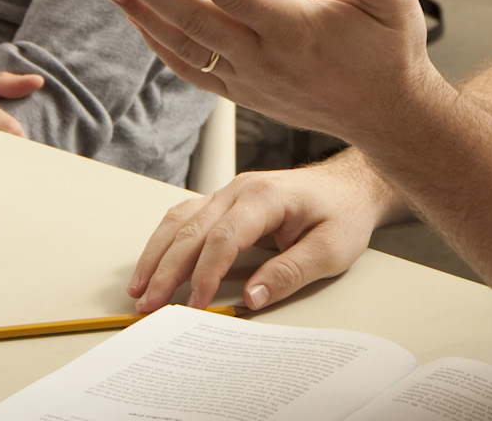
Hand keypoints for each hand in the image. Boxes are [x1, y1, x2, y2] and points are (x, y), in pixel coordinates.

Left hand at [100, 0, 443, 142]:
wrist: (387, 116)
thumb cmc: (391, 53)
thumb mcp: (396, 2)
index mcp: (295, 30)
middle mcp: (265, 58)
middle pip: (193, 20)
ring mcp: (251, 81)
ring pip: (185, 48)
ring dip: (143, 16)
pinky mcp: (245, 94)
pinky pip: (193, 71)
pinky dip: (161, 47)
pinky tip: (141, 24)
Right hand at [127, 158, 393, 313]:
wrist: (351, 185)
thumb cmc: (342, 213)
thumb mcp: (331, 249)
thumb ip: (290, 273)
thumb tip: (252, 299)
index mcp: (265, 197)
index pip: (224, 237)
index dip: (206, 274)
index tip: (195, 305)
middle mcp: (240, 189)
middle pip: (192, 229)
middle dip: (166, 270)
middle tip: (149, 305)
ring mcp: (230, 192)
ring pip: (181, 221)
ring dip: (157, 255)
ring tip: (140, 289)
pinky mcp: (226, 201)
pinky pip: (187, 217)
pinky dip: (166, 242)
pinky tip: (155, 263)